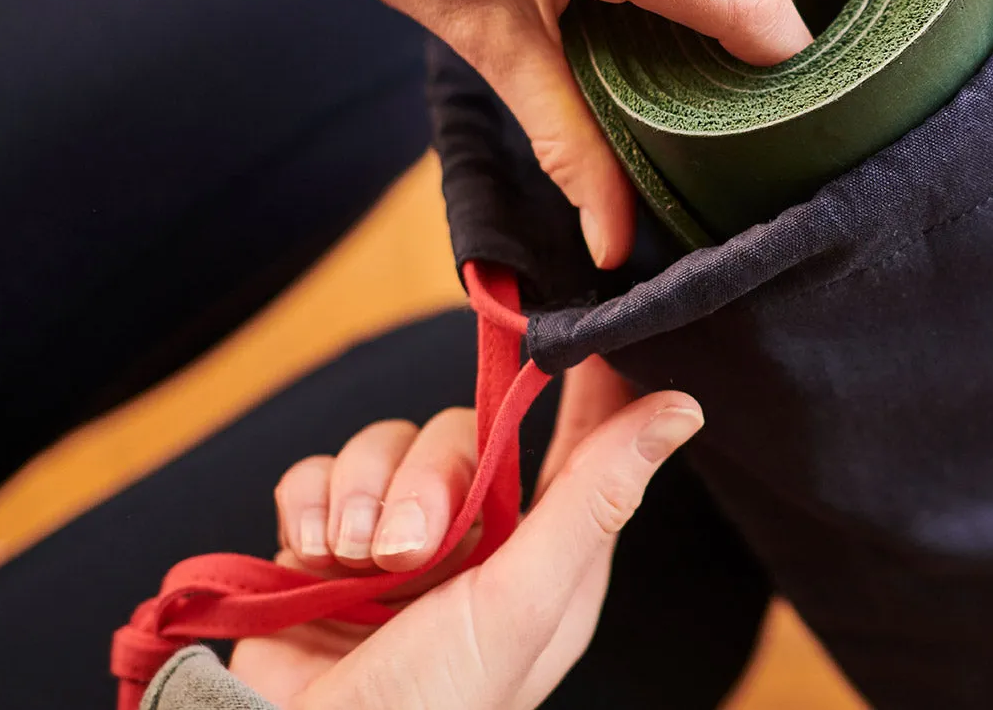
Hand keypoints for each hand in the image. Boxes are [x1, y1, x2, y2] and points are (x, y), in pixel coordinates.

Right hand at [230, 357, 703, 709]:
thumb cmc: (432, 705)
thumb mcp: (523, 601)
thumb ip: (594, 497)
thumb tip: (682, 409)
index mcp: (543, 548)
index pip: (578, 438)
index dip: (581, 378)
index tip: (578, 320)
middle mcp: (476, 534)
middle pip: (458, 431)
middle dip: (422, 482)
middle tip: (402, 553)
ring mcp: (397, 534)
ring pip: (383, 443)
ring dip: (357, 502)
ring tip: (349, 567)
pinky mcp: (328, 536)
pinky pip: (319, 471)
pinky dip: (310, 509)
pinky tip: (310, 560)